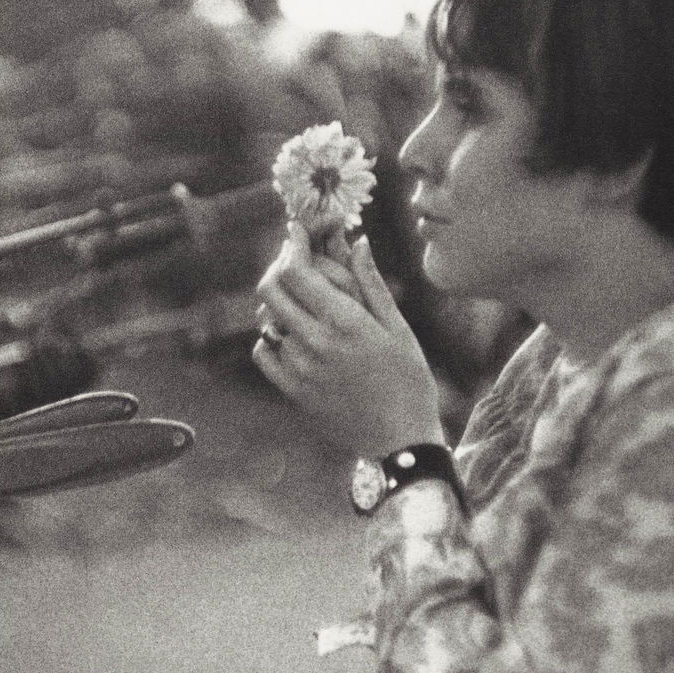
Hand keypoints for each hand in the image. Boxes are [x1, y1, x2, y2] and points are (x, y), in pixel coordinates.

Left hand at [254, 232, 444, 454]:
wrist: (401, 441)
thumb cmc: (410, 381)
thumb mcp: (398, 328)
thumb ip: (371, 283)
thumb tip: (357, 241)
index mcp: (345, 322)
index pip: (298, 271)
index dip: (293, 245)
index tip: (297, 231)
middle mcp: (315, 343)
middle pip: (272, 289)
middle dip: (279, 266)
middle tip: (293, 260)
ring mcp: (299, 369)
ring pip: (267, 319)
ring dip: (279, 302)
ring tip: (300, 298)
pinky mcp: (292, 391)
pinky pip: (263, 353)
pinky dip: (270, 337)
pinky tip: (290, 334)